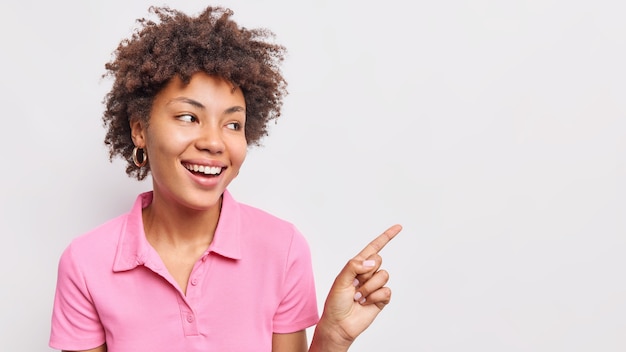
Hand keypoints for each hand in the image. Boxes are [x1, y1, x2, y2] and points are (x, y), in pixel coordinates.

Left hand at [311, 224, 401, 350]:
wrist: (340, 325)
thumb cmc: (336, 303)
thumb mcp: (340, 280)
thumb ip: (354, 266)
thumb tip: (372, 261)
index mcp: (357, 265)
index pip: (374, 248)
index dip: (386, 237)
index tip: (398, 227)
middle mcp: (368, 274)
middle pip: (379, 260)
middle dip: (366, 272)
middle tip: (355, 285)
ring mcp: (375, 286)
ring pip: (383, 276)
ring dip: (369, 287)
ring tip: (358, 297)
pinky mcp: (382, 298)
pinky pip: (387, 290)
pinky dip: (375, 297)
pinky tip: (366, 303)